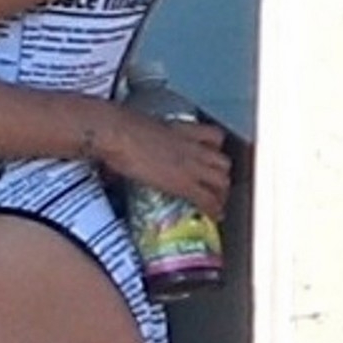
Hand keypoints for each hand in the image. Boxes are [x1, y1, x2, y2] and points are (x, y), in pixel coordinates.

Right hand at [115, 109, 230, 219]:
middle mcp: (192, 146)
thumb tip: (126, 153)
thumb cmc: (120, 128)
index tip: (211, 158)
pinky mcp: (184, 184)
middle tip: (215, 186)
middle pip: (224, 162)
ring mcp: (191, 165)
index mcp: (182, 129)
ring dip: (221, 191)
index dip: (217, 149)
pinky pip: (208, 200)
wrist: (118, 134)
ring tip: (215, 200)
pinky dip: (213, 209)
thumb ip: (145, 137)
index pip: (215, 136)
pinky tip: (213, 215)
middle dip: (221, 175)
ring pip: (223, 181)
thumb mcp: (142, 127)